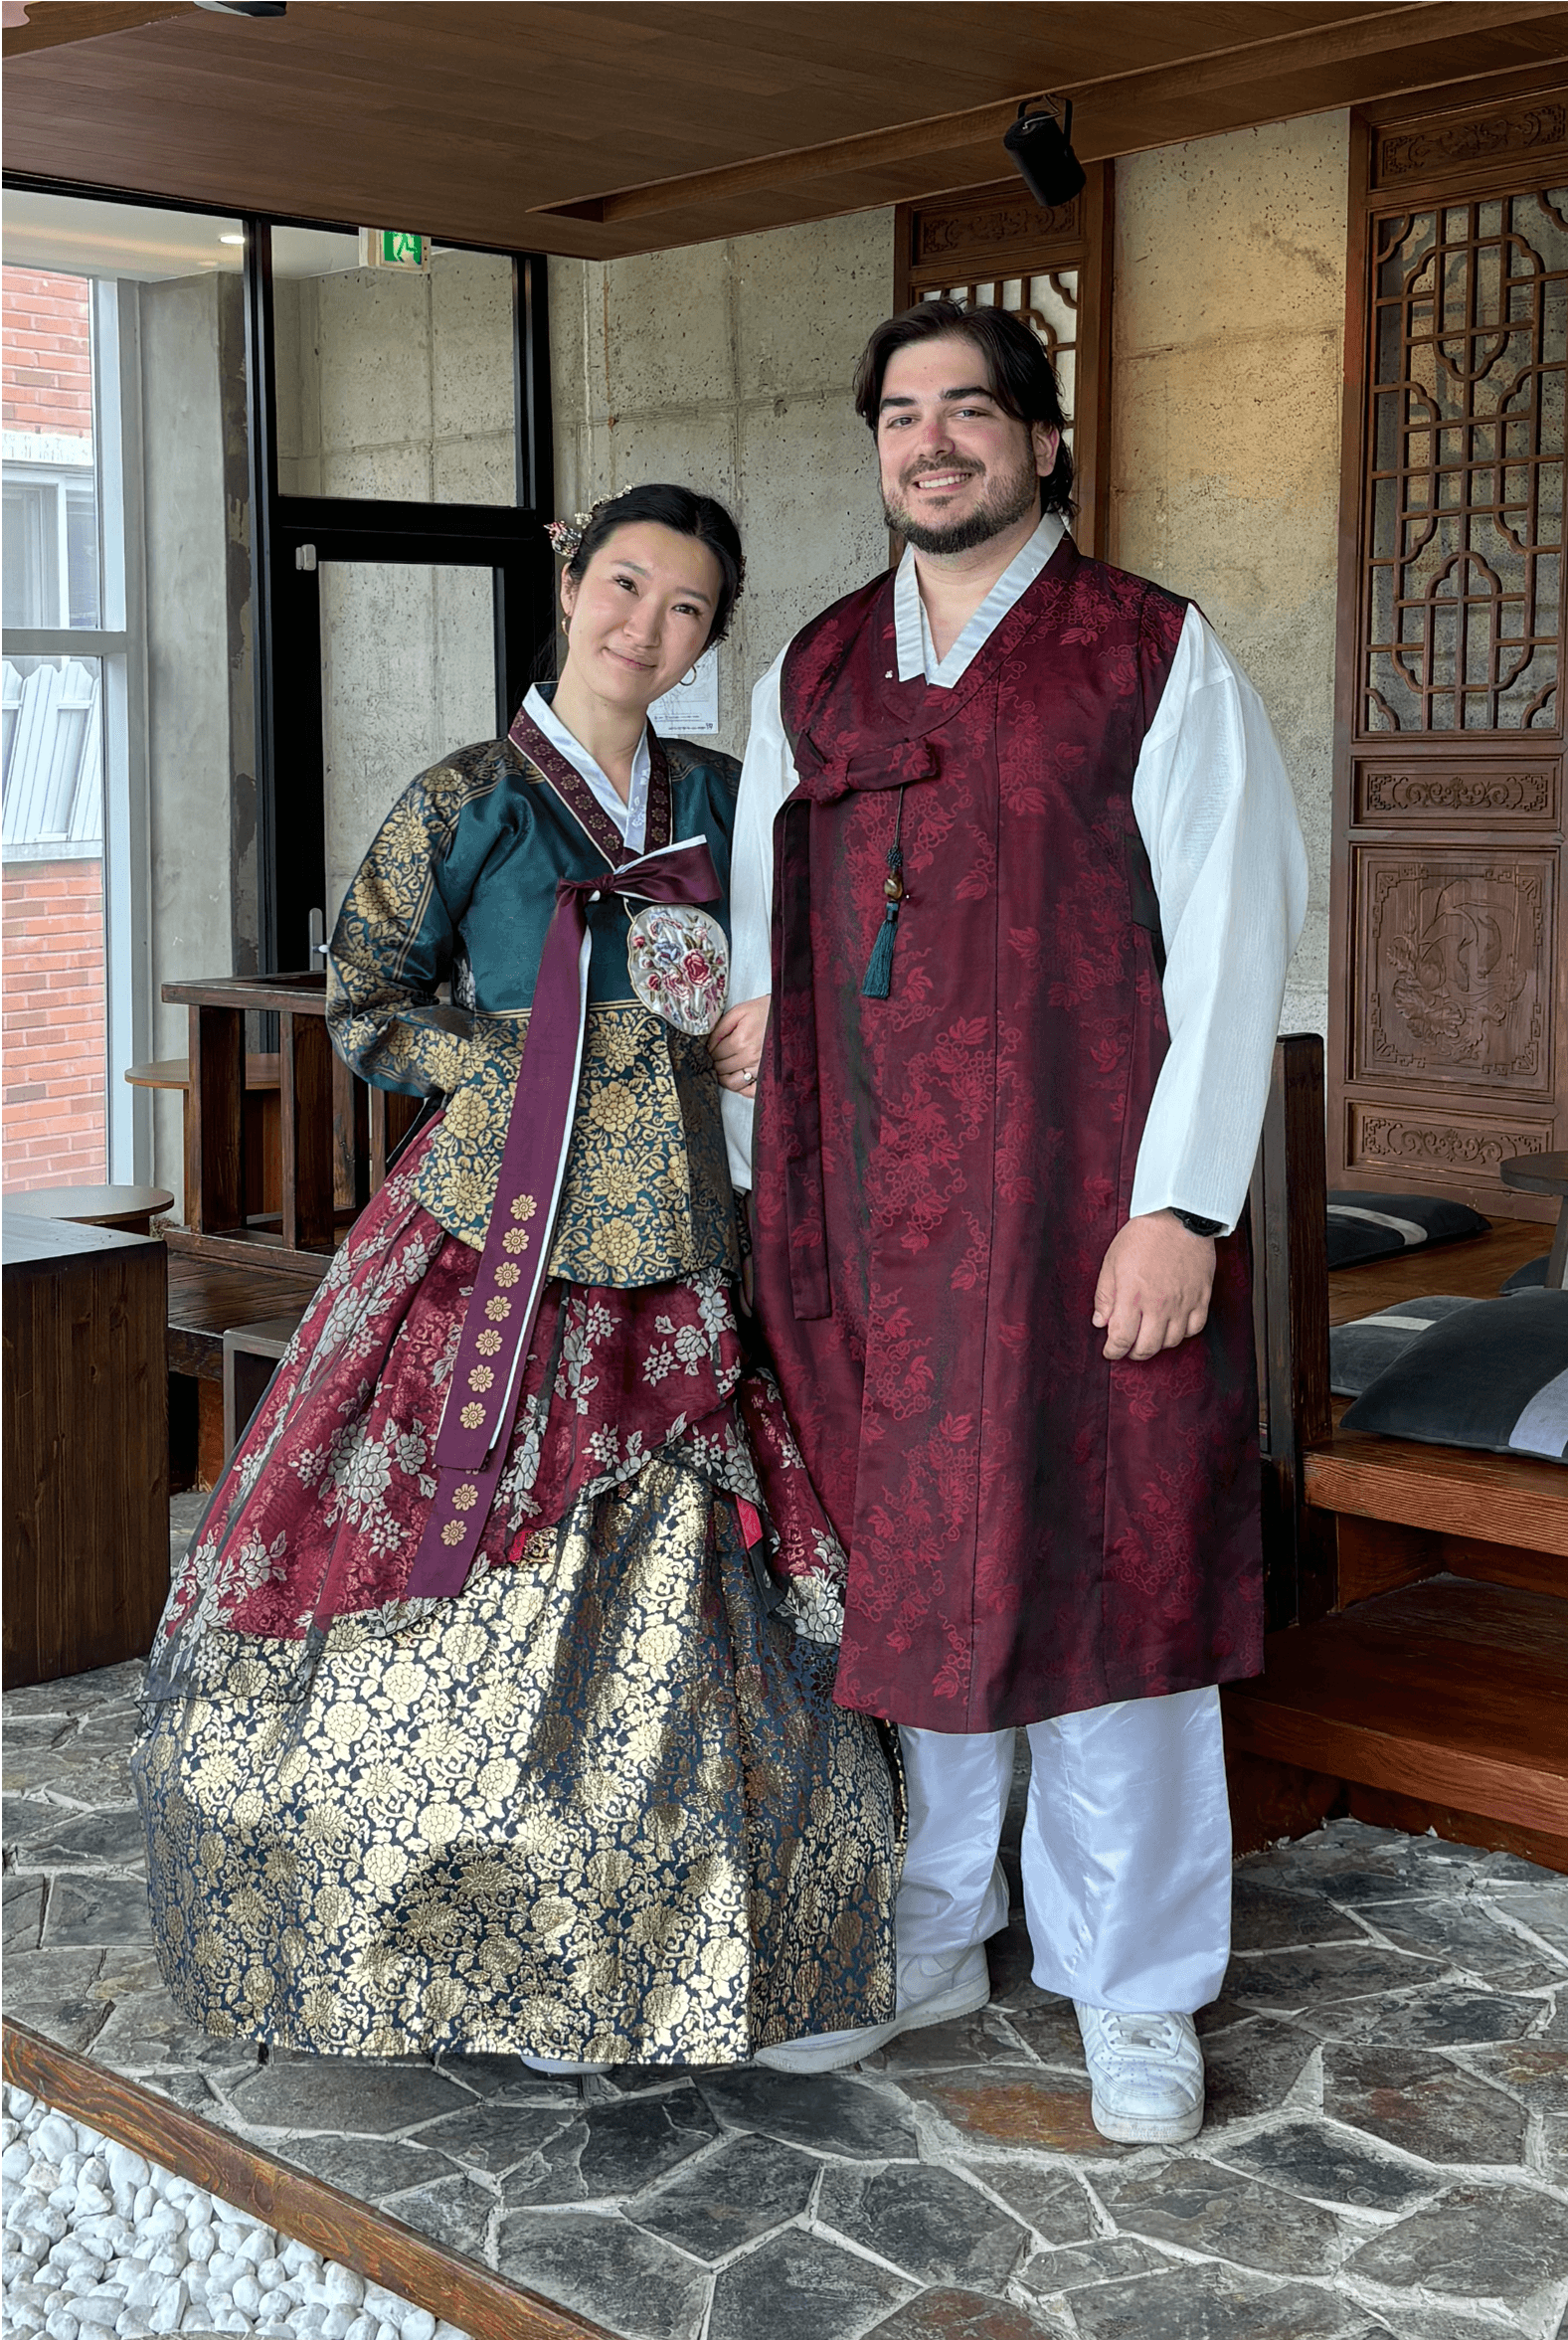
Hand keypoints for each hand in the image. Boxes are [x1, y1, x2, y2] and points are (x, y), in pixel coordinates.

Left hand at [710, 995, 769, 1095]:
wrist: (791, 1013)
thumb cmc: (767, 1011)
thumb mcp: (740, 1011)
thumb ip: (721, 1027)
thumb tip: (708, 1044)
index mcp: (741, 1040)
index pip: (715, 1054)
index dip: (709, 1052)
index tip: (711, 1049)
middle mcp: (750, 1057)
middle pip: (722, 1068)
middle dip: (715, 1063)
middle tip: (718, 1058)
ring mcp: (761, 1068)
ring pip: (733, 1083)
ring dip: (724, 1078)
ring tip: (724, 1070)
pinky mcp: (770, 1074)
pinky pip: (751, 1091)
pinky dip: (742, 1089)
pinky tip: (739, 1081)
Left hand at [1092, 1210, 1216, 1361]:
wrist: (1178, 1217)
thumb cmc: (1142, 1236)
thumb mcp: (1112, 1262)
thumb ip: (1104, 1295)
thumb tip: (1100, 1322)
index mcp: (1133, 1295)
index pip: (1121, 1338)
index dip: (1113, 1351)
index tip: (1110, 1351)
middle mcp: (1159, 1304)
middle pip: (1147, 1347)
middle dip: (1133, 1353)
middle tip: (1128, 1347)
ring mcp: (1183, 1302)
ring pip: (1171, 1342)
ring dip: (1157, 1344)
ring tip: (1149, 1335)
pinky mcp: (1201, 1297)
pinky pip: (1194, 1329)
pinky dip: (1182, 1334)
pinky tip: (1172, 1326)